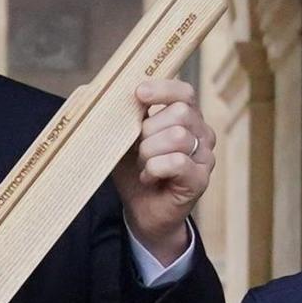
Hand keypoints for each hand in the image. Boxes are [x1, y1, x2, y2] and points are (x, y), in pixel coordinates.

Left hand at [114, 79, 212, 258]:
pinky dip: (154, 169)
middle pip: (180, 113)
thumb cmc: (135, 172)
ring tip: (143, 166)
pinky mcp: (200, 179)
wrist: (142, 213)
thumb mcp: (124, 139)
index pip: (184, 92)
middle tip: (138, 149)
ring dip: (149, 152)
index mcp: (187, 118)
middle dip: (149, 130)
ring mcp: (204, 156)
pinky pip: (176, 162)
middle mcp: (202, 134)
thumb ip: (121, 116)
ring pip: (177, 136)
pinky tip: (149, 178)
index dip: (163, 89)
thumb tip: (96, 91)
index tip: (138, 94)